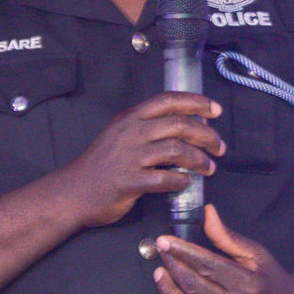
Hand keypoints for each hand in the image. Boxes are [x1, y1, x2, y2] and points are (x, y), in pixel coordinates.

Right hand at [58, 92, 223, 227]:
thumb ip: (147, 127)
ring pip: (176, 150)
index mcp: (131, 117)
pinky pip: (163, 179)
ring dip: (199, 159)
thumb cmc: (102, 164)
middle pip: (179, 125)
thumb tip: (186, 127)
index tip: (215, 111)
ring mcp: (129, 157)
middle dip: (206, 135)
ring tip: (209, 168)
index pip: (168, 100)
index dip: (196, 102)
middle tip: (219, 147)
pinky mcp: (128, 182)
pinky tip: (186, 183)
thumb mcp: (120, 134)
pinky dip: (180, 181)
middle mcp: (131, 132)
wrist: (73, 192)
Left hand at [152, 204, 293, 293]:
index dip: (183, 251)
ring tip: (160, 271)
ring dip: (168, 288)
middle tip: (161, 251)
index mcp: (248, 284)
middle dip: (173, 265)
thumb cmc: (272, 281)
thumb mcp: (256, 255)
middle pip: (194, 284)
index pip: (207, 264)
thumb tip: (207, 213)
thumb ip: (228, 238)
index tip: (164, 240)